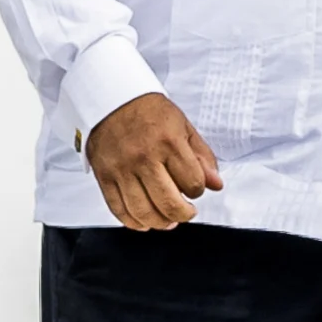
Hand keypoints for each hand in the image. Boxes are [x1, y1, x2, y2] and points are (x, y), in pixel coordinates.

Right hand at [84, 91, 223, 231]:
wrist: (111, 98)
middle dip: (184, 214)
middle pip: (169, 204)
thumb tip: (216, 184)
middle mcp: (144, 158)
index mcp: (168, 142)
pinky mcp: (104, 177)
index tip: (194, 186)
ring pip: (144, 212)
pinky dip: (134, 222)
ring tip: (168, 219)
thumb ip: (202, 157)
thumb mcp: (183, 126)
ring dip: (161, 223)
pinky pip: (119, 210)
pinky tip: (145, 220)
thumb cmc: (149, 111)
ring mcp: (122, 169)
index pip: (193, 184)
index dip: (198, 191)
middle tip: (187, 212)